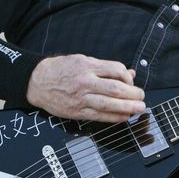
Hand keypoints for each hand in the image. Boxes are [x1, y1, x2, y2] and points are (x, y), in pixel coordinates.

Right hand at [26, 54, 147, 121]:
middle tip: (142, 97)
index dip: (128, 77)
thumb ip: (106, 67)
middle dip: (133, 94)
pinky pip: (100, 116)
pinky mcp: (77, 112)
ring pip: (109, 104)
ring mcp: (81, 98)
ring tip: (139, 108)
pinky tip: (124, 116)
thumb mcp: (83, 61)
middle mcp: (85, 82)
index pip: (116, 70)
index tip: (131, 81)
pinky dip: (114, 117)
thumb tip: (130, 73)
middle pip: (116, 88)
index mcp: (87, 66)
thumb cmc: (61, 70)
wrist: (36, 82)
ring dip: (128, 107)